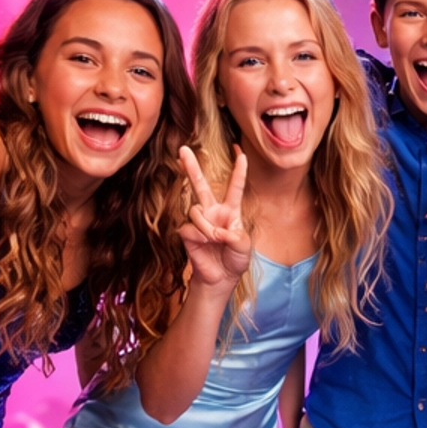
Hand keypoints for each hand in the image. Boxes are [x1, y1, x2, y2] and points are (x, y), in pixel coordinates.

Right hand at [178, 144, 251, 287]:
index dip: (239, 171)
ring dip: (207, 227)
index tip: (240, 153)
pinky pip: (190, 227)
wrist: (220, 278)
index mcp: (231, 211)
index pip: (235, 187)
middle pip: (201, 185)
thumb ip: (234, 235)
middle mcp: (213, 212)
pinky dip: (200, 235)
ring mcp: (199, 221)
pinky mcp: (187, 232)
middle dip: (191, 167)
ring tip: (214, 240)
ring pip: (196, 210)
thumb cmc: (235, 260)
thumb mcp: (244, 247)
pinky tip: (204, 244)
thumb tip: (216, 231)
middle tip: (182, 149)